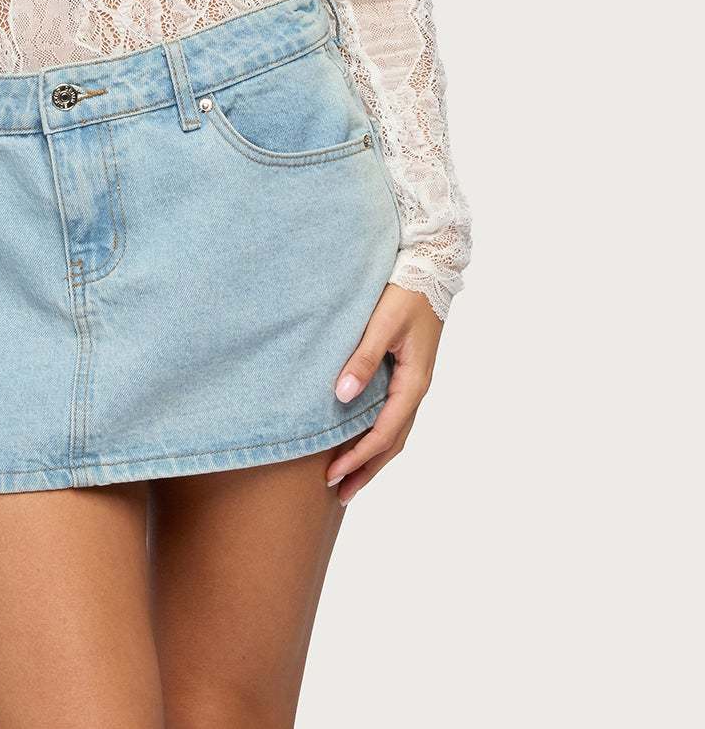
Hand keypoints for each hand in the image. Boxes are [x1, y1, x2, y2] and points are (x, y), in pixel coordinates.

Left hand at [325, 283, 442, 503]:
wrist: (429, 268)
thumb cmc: (405, 293)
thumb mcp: (382, 323)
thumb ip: (363, 358)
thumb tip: (342, 396)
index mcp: (414, 381)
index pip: (385, 432)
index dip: (358, 456)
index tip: (332, 474)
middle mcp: (417, 387)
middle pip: (393, 441)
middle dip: (366, 469)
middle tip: (339, 493)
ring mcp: (415, 382)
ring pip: (395, 431)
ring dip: (373, 457)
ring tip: (349, 478)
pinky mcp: (408, 372)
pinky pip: (393, 414)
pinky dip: (378, 434)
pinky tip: (361, 438)